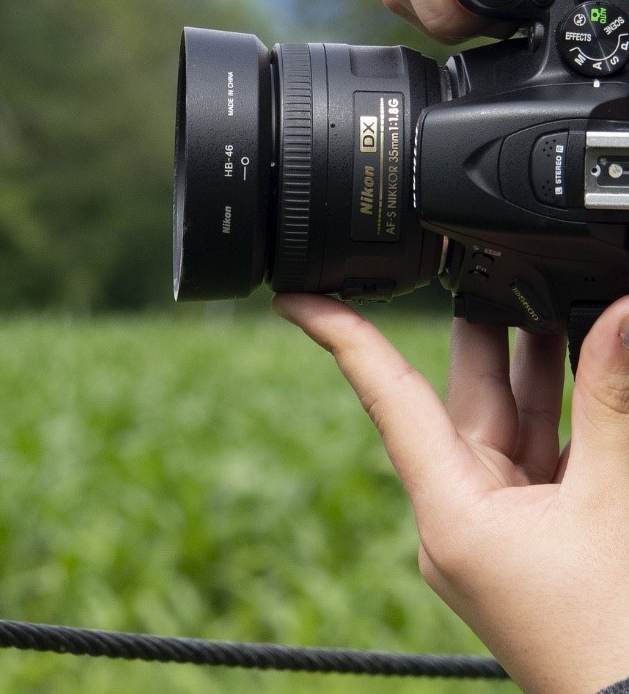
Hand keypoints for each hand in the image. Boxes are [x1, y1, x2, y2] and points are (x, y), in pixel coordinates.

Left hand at [274, 293, 628, 693]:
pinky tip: (589, 373)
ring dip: (535, 366)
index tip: (293, 294)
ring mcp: (500, 533)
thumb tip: (617, 313)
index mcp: (449, 511)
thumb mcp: (614, 502)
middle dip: (480, 331)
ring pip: (510, 425)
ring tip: (544, 292)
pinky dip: (568, 419)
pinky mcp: (538, 542)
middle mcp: (461, 518)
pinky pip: (544, 461)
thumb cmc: (614, 632)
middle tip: (479, 258)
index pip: (385, 397)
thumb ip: (613, 403)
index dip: (340, 336)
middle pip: (461, 401)